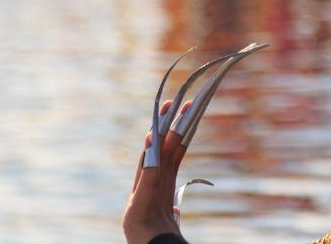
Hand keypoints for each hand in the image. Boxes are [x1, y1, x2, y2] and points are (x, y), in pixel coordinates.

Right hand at [123, 100, 189, 243]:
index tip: (187, 111)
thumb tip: (176, 209)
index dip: (179, 130)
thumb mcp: (165, 216)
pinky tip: (152, 137)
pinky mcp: (143, 191)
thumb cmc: (154, 233)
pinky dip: (150, 152)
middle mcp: (154, 176)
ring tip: (165, 108)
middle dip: (169, 121)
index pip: (173, 148)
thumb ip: (171, 209)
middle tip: (176, 100)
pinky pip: (149, 167)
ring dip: (162, 128)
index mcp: (162, 178)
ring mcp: (148, 182)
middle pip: (163, 143)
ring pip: (157, 149)